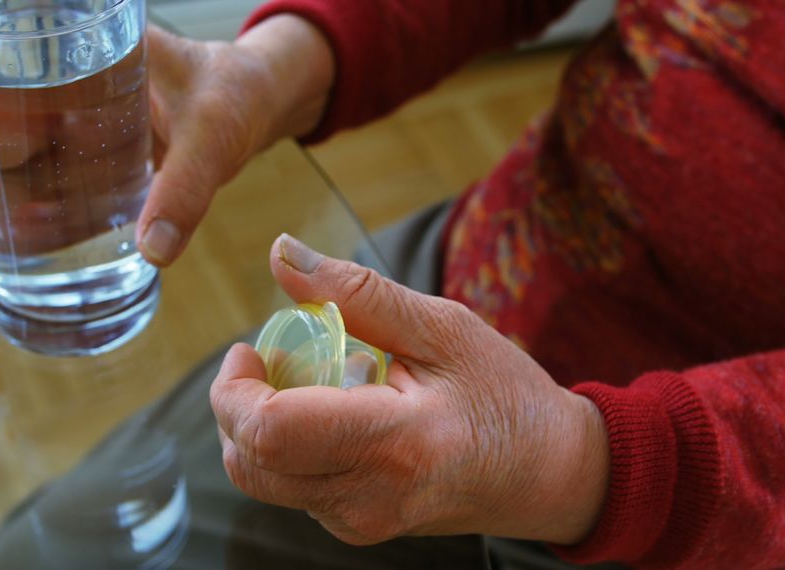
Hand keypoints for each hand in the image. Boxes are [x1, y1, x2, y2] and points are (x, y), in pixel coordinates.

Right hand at [0, 16, 334, 272]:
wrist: (255, 105)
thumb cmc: (233, 98)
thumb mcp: (215, 135)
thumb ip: (187, 188)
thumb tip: (154, 253)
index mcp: (88, 55)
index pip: (7, 62)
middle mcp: (67, 87)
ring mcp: (73, 126)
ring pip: (7, 160)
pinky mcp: (88, 161)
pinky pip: (42, 186)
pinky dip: (18, 219)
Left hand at [210, 234, 609, 545]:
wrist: (548, 474)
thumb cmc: (504, 395)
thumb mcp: (442, 328)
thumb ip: (356, 293)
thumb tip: (280, 252)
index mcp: (394, 444)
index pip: (270, 432)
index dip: (236, 388)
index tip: (250, 347)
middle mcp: (368, 499)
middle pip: (250, 461)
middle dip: (238, 403)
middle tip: (276, 357)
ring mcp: (360, 524)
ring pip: (261, 477)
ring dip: (261, 423)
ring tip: (314, 384)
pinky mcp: (356, 530)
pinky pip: (290, 487)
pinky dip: (288, 445)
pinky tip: (333, 414)